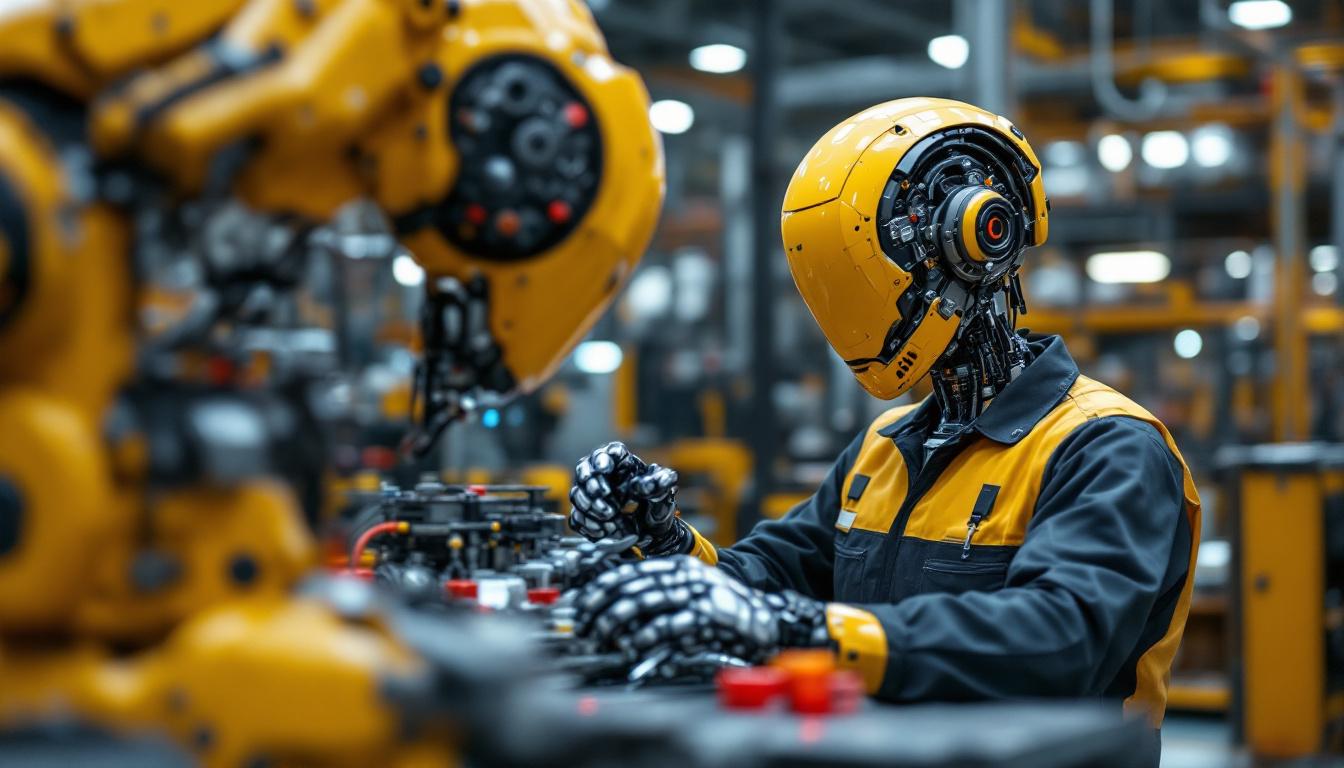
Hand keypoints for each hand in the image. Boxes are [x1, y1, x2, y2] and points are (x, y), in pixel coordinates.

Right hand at [569, 442, 684, 554]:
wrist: (653, 531)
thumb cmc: (658, 506)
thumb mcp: (664, 492)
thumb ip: (662, 483)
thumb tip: (660, 480)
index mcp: (624, 463)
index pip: (609, 451)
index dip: (603, 458)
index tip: (605, 469)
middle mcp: (604, 475)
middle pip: (585, 470)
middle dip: (593, 485)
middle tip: (607, 496)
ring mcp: (592, 494)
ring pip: (577, 493)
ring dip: (590, 506)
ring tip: (610, 517)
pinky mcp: (588, 513)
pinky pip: (577, 516)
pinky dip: (588, 523)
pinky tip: (603, 530)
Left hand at [570, 556, 829, 679]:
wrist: (769, 618)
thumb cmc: (724, 610)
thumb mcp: (689, 592)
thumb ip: (657, 595)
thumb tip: (615, 608)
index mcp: (677, 566)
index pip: (629, 570)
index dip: (600, 587)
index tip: (579, 604)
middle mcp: (685, 574)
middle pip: (631, 585)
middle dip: (601, 607)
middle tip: (583, 626)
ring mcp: (697, 593)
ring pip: (645, 601)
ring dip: (617, 621)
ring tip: (601, 636)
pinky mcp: (709, 615)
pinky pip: (670, 624)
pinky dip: (647, 636)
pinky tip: (632, 646)